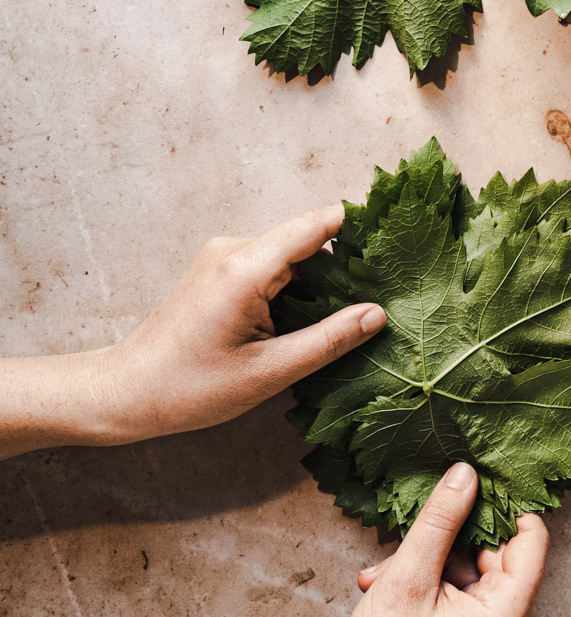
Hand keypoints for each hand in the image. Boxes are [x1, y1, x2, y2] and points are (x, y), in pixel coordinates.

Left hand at [95, 204, 384, 443]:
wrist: (125, 392)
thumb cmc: (190, 388)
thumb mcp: (268, 372)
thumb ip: (327, 340)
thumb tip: (378, 314)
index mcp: (246, 267)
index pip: (317, 225)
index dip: (360, 225)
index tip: (399, 237)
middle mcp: (234, 249)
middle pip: (308, 240)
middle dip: (346, 264)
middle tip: (386, 293)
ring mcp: (224, 257)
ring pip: (293, 256)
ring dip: (321, 281)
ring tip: (353, 315)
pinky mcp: (220, 271)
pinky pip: (272, 267)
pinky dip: (297, 288)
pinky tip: (313, 321)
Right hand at [309, 463, 548, 616]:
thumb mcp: (407, 577)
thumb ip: (441, 520)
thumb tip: (467, 473)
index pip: (531, 540)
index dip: (504, 508)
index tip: (470, 488)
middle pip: (496, 557)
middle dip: (447, 543)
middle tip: (401, 546)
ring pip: (473, 576)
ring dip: (429, 566)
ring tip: (383, 576)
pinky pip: (465, 599)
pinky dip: (430, 588)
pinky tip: (389, 589)